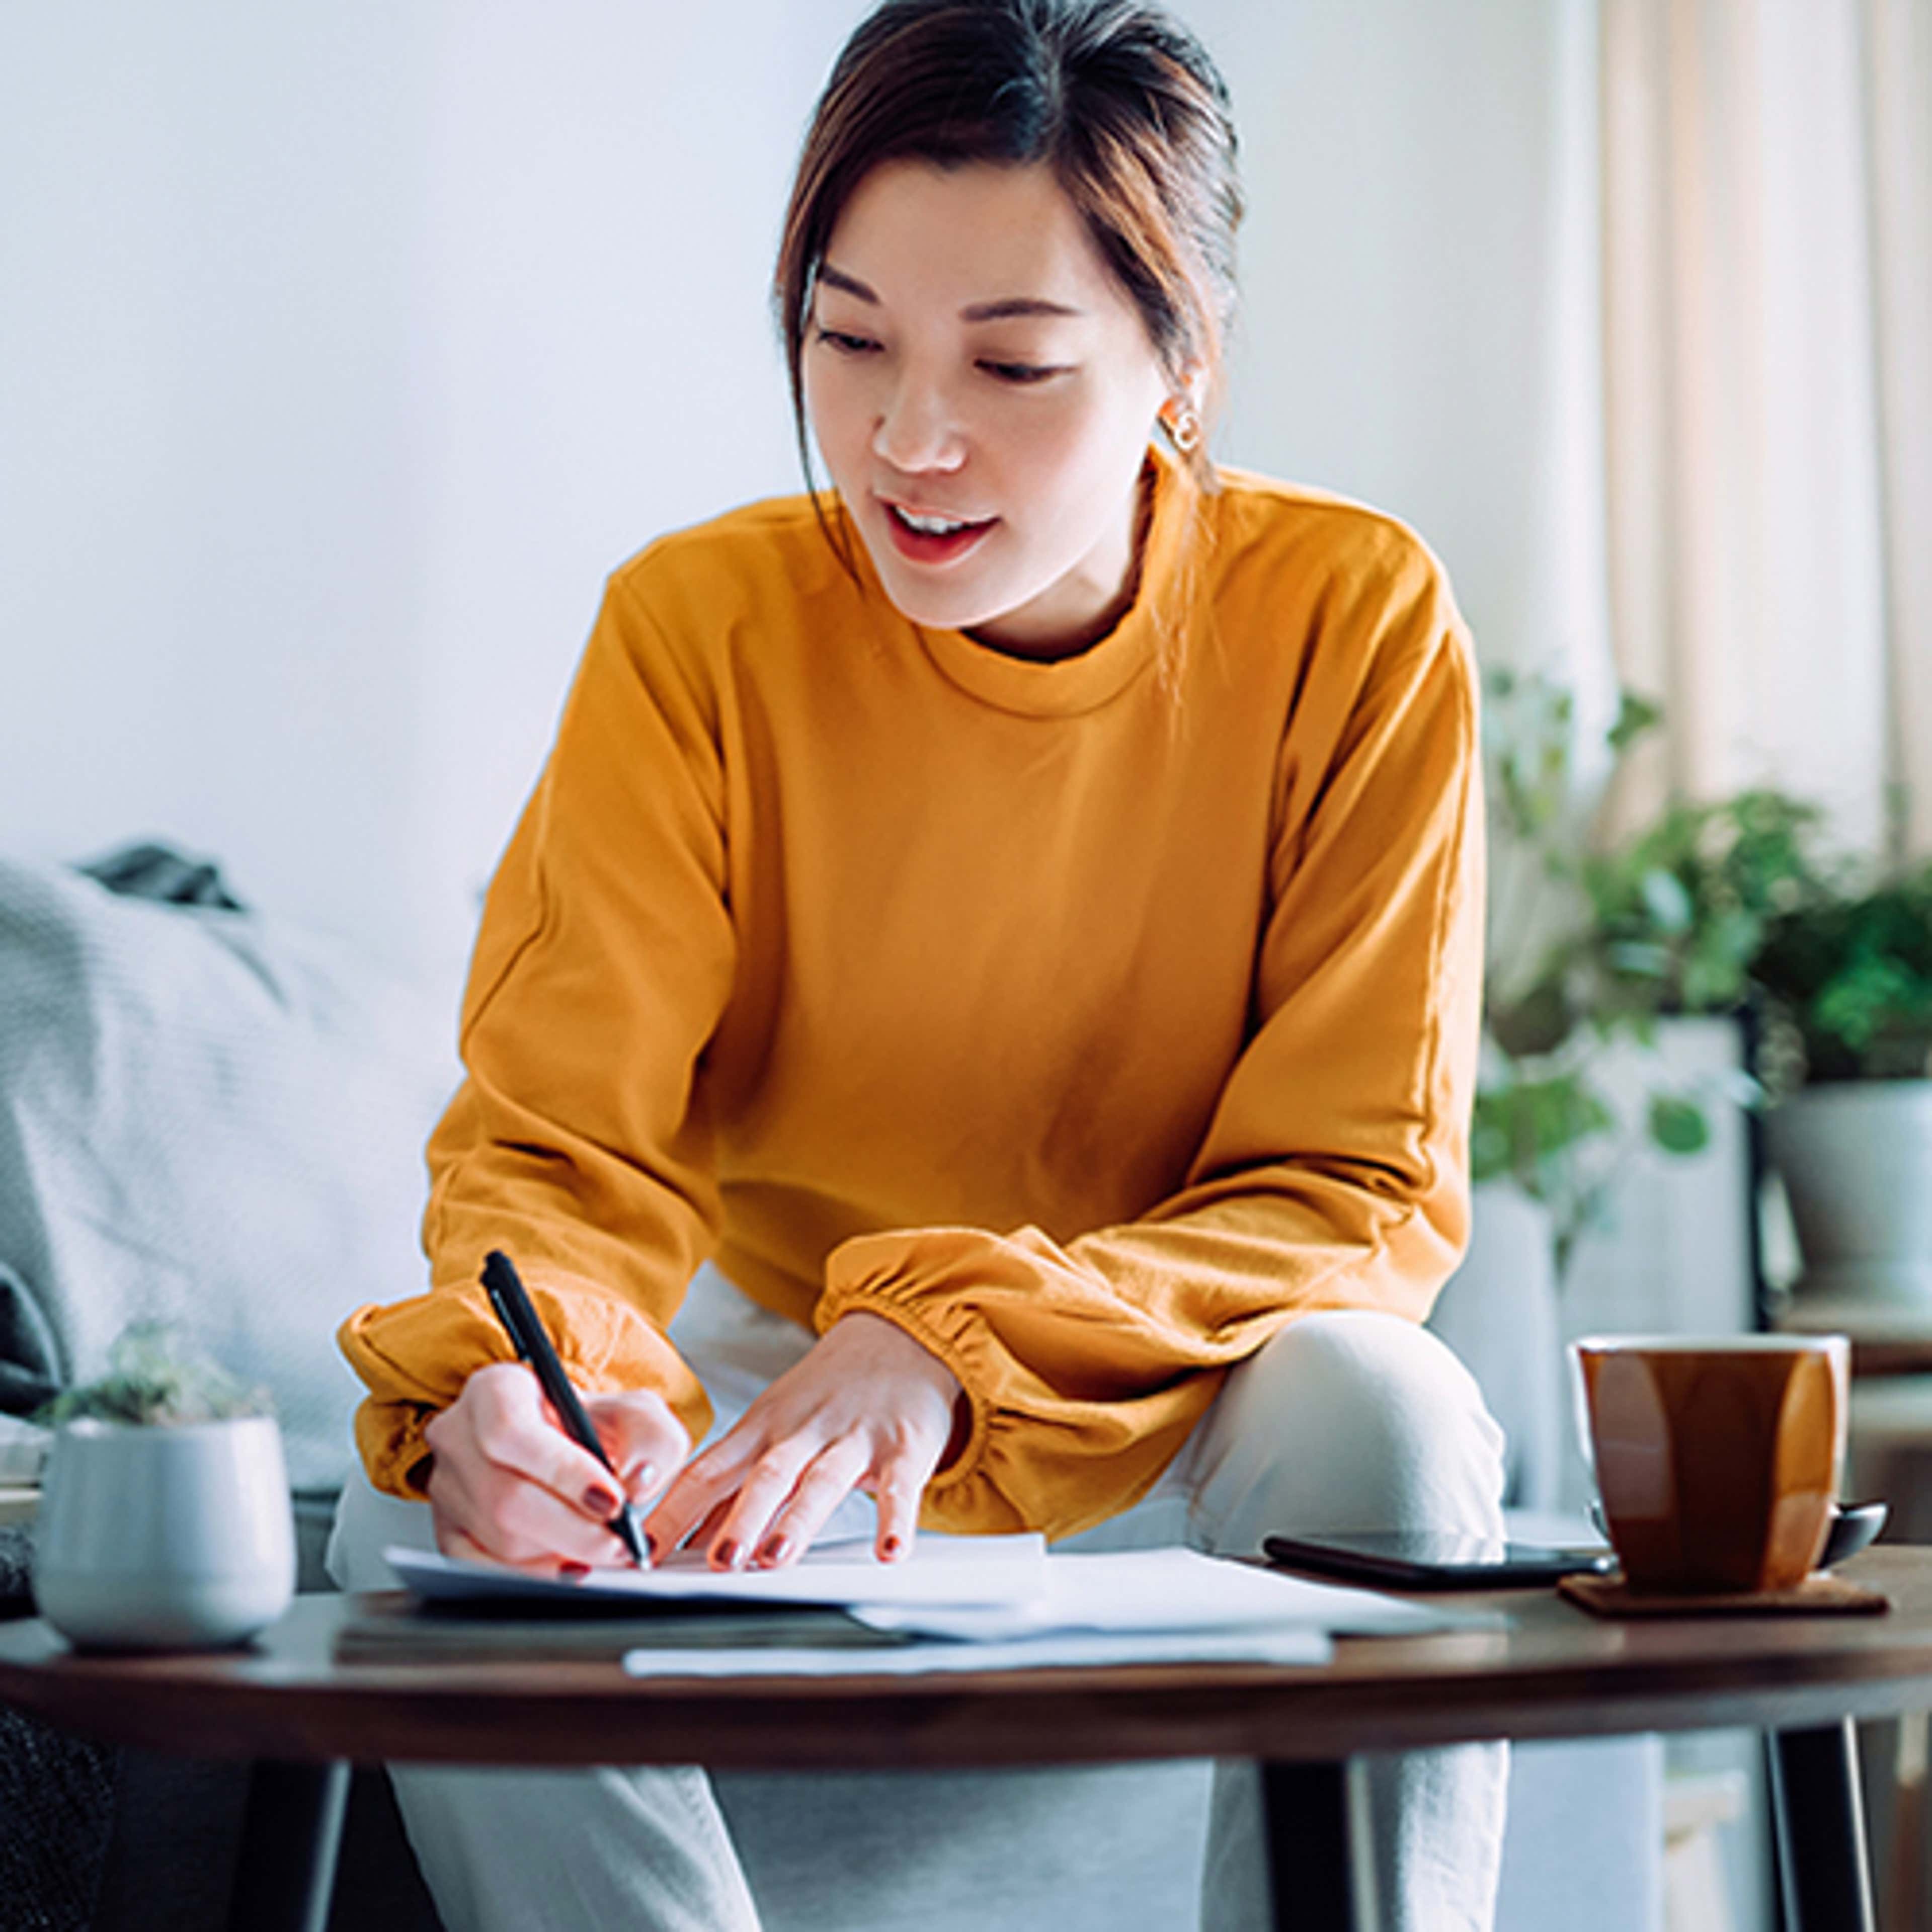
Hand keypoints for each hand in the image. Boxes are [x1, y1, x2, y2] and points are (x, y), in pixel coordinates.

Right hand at [423, 1362, 690, 1575]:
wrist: (561, 1443)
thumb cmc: (591, 1425)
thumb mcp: (634, 1412)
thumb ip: (651, 1437)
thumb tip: (638, 1481)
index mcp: (495, 1390)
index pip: (510, 1431)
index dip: (562, 1472)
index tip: (613, 1500)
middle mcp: (458, 1436)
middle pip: (504, 1496)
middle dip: (572, 1530)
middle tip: (619, 1544)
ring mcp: (447, 1488)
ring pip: (497, 1538)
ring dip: (559, 1555)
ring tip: (605, 1552)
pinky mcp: (446, 1532)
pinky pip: (482, 1570)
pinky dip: (532, 1578)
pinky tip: (570, 1570)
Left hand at [643, 1312, 963, 1569]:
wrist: (901, 1336)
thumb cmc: (828, 1394)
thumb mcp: (772, 1427)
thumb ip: (731, 1485)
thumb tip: (680, 1540)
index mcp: (762, 1427)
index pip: (708, 1470)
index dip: (675, 1510)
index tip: (645, 1552)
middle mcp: (803, 1431)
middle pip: (765, 1474)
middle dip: (739, 1518)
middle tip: (717, 1562)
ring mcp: (854, 1437)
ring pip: (821, 1479)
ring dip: (798, 1518)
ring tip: (776, 1556)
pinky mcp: (904, 1447)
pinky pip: (900, 1487)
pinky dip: (895, 1518)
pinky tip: (889, 1550)